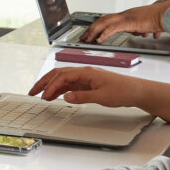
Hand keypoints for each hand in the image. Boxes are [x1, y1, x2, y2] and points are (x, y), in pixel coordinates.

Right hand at [28, 67, 154, 112]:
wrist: (136, 91)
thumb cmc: (123, 90)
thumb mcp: (102, 96)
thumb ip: (83, 97)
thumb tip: (66, 97)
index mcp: (86, 72)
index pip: (62, 77)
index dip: (51, 86)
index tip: (44, 96)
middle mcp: (84, 72)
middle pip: (58, 74)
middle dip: (44, 82)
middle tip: (33, 91)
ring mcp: (86, 78)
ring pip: (63, 79)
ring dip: (51, 86)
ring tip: (41, 95)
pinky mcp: (88, 84)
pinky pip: (70, 84)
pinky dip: (60, 89)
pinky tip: (56, 95)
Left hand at [88, 0, 169, 40]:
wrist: (168, 13)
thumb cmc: (162, 17)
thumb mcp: (150, 25)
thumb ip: (146, 29)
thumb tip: (146, 34)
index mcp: (129, 15)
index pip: (110, 19)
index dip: (99, 26)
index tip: (93, 32)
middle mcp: (125, 14)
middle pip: (103, 20)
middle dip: (92, 29)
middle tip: (84, 36)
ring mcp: (126, 17)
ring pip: (104, 23)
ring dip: (93, 32)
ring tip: (87, 39)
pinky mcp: (128, 22)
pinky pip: (112, 28)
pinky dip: (104, 34)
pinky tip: (98, 40)